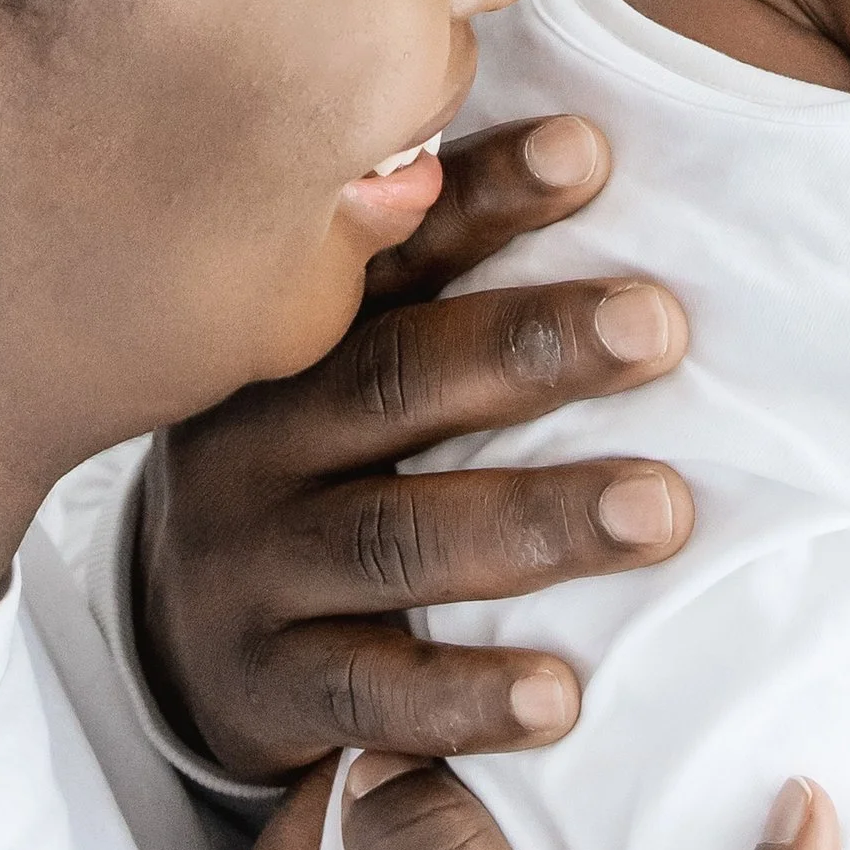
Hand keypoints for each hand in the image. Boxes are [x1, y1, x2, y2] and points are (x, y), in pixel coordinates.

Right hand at [137, 117, 694, 780]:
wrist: (188, 641)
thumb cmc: (326, 469)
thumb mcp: (351, 366)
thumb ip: (445, 292)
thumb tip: (602, 155)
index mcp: (296, 335)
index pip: (395, 251)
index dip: (488, 196)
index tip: (591, 151)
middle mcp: (257, 433)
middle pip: (399, 379)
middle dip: (532, 347)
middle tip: (658, 328)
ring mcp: (250, 561)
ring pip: (395, 534)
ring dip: (534, 519)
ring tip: (661, 510)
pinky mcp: (263, 686)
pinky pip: (366, 692)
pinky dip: (464, 695)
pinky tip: (561, 698)